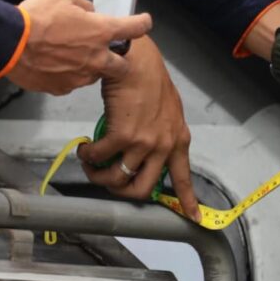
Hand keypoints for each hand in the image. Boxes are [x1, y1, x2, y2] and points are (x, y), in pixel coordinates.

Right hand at [9, 0, 151, 94]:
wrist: (9, 43)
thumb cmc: (37, 15)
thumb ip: (83, 4)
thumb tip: (88, 13)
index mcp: (101, 32)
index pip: (134, 28)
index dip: (143, 24)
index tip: (145, 22)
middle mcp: (97, 58)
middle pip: (123, 66)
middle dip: (120, 60)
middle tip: (107, 52)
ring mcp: (80, 77)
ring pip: (94, 74)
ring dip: (88, 65)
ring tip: (67, 54)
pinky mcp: (62, 89)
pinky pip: (71, 82)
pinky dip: (66, 74)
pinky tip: (52, 64)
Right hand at [83, 37, 199, 215]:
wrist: (136, 61)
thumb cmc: (149, 78)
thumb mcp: (168, 109)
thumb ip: (162, 132)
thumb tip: (146, 148)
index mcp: (178, 139)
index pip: (183, 178)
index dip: (188, 201)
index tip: (194, 219)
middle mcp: (164, 146)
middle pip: (143, 189)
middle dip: (122, 193)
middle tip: (109, 183)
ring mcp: (144, 143)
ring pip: (117, 178)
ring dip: (98, 176)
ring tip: (90, 164)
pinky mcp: (122, 136)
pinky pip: (100, 158)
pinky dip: (88, 157)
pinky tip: (85, 149)